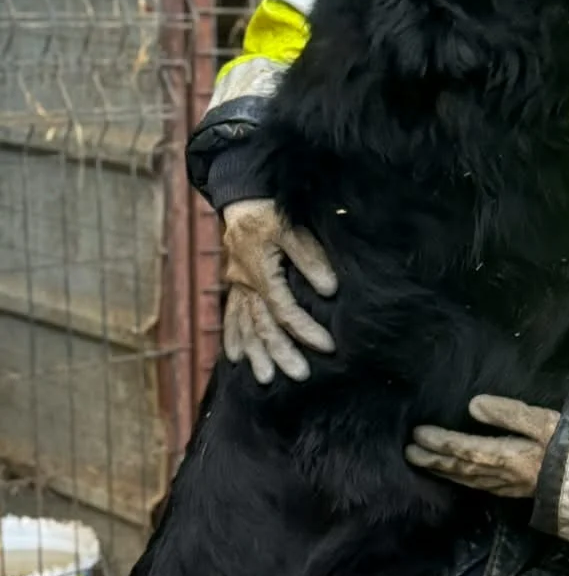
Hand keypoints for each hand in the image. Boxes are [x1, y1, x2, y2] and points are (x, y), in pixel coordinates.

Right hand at [221, 199, 337, 384]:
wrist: (241, 197)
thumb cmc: (270, 212)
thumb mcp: (292, 229)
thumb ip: (310, 259)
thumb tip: (329, 291)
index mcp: (261, 272)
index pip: (285, 310)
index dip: (306, 330)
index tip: (327, 347)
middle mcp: (245, 283)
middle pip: (263, 325)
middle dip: (281, 352)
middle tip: (300, 375)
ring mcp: (237, 285)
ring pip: (245, 325)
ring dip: (255, 353)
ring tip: (266, 378)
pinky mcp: (234, 283)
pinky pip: (230, 315)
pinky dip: (232, 336)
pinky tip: (235, 357)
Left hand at [405, 395, 558, 497]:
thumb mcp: (546, 421)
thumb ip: (509, 413)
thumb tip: (473, 406)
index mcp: (508, 456)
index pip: (465, 449)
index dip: (440, 442)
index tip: (418, 434)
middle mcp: (504, 475)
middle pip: (460, 468)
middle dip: (434, 459)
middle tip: (409, 452)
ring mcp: (510, 486)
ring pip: (468, 480)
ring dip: (444, 471)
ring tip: (423, 463)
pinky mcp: (518, 490)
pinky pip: (481, 486)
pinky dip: (462, 480)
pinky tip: (457, 477)